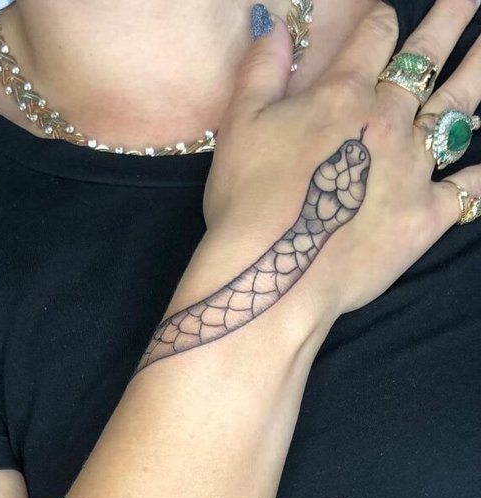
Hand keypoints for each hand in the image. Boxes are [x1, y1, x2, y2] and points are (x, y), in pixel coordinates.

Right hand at [203, 0, 480, 320]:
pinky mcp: (425, 217)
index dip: (381, 21)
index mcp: (342, 95)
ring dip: (476, 77)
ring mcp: (412, 170)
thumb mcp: (240, 124)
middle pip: (424, 62)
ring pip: (455, 112)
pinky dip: (480, 176)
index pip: (375, 37)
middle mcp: (387, 123)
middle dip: (448, 22)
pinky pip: (467, 189)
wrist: (274, 274)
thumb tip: (277, 23)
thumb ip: (262, 68)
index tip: (386, 17)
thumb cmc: (249, 201)